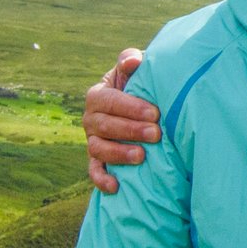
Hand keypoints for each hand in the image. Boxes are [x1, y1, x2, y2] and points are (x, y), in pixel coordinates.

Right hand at [83, 48, 158, 194]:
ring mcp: (92, 140)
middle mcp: (91, 119)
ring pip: (98, 149)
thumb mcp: (134, 69)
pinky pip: (94, 170)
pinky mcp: (97, 159)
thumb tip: (132, 61)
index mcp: (98, 95)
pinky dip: (102, 179)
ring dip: (118, 154)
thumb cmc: (139, 84)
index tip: (154, 113)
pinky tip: (116, 186)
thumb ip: (130, 61)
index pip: (109, 101)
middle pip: (105, 126)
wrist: (141, 104)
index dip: (130, 107)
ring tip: (141, 156)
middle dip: (130, 130)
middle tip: (156, 134)